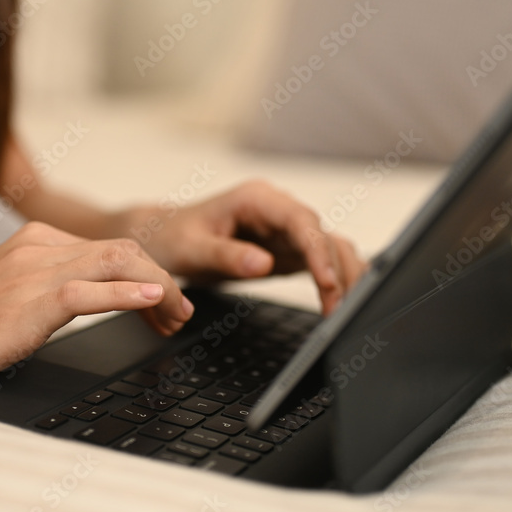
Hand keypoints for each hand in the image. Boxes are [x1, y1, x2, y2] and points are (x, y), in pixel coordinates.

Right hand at [0, 222, 192, 399]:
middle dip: (162, 281)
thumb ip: (57, 286)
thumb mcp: (17, 294)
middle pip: (124, 250)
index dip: (147, 274)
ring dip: (158, 289)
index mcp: (36, 240)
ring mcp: (35, 270)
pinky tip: (152, 302)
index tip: (165, 304)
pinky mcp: (32, 300)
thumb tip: (104, 295)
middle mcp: (39, 247)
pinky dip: (129, 294)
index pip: (111, 247)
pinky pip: (91, 290)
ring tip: (177, 315)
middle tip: (180, 314)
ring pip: (118, 263)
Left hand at [114, 180, 366, 314]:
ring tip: (345, 312)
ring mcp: (286, 230)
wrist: (164, 239)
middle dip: (336, 272)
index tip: (327, 281)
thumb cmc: (173, 237)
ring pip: (331, 247)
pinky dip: (338, 279)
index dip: (319, 250)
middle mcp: (278, 210)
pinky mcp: (289, 250)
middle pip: (323, 235)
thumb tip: (263, 264)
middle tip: (339, 311)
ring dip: (344, 277)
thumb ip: (226, 255)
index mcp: (256, 200)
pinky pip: (323, 261)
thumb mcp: (190, 248)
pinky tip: (348, 300)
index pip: (301, 220)